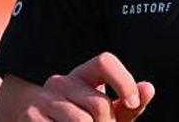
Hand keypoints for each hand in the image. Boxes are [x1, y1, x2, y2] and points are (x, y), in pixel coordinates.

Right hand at [19, 52, 156, 121]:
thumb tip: (148, 88)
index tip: (132, 104)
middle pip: (100, 105)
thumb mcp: (107, 114)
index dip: (123, 81)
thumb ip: (128, 104)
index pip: (105, 61)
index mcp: (83, 75)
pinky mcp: (31, 116)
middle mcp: (61, 81)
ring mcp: (44, 99)